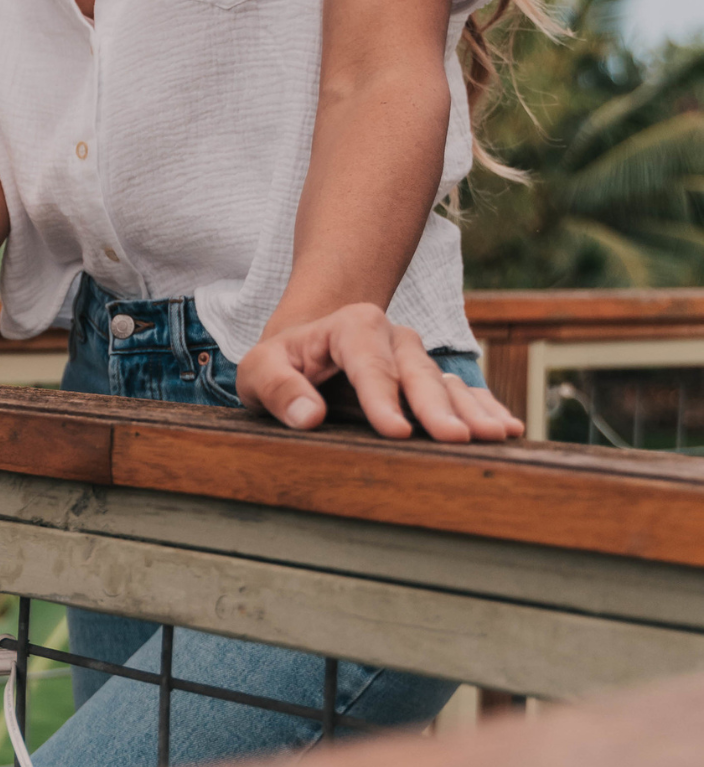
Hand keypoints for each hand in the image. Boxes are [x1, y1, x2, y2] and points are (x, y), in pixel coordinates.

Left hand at [237, 303, 523, 441]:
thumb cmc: (278, 365)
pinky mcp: (430, 379)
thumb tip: (308, 416)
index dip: (382, 398)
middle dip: (435, 406)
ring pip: (445, 381)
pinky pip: (462, 391)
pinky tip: (508, 428)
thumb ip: (277, 388)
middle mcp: (392, 336)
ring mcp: (416, 357)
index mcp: (350, 326)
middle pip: (415, 371)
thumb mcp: (259, 370)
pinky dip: (485, 408)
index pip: (368, 364)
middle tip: (455, 439)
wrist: (302, 354)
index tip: (396, 432)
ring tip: (495, 436)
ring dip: (470, 409)